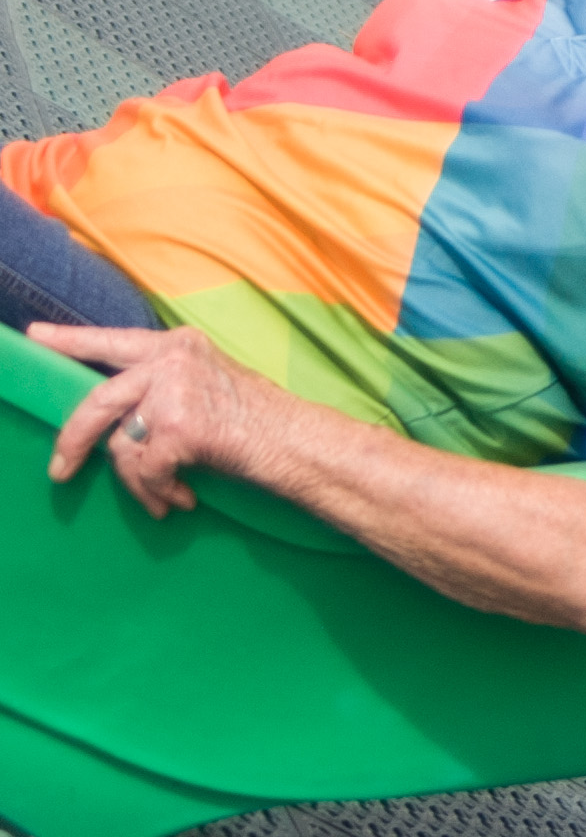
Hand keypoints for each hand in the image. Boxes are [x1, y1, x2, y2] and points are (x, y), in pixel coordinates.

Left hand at [31, 323, 284, 517]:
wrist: (298, 443)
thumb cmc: (258, 422)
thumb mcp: (207, 386)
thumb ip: (161, 388)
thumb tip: (112, 422)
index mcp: (179, 346)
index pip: (114, 341)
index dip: (71, 341)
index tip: (36, 336)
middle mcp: (173, 360)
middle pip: (98, 400)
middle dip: (74, 441)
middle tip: (60, 471)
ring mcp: (173, 391)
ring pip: (120, 446)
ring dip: (138, 482)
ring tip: (162, 498)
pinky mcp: (177, 427)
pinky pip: (144, 470)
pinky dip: (158, 492)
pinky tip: (181, 500)